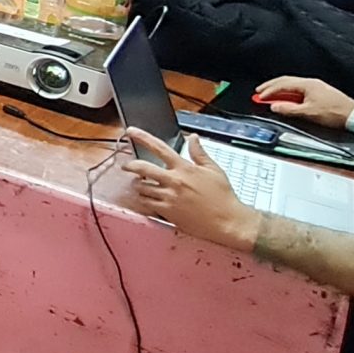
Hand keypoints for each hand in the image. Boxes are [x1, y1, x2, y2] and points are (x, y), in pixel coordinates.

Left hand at [123, 134, 260, 250]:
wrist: (226, 221)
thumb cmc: (222, 196)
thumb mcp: (214, 170)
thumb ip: (199, 153)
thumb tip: (193, 137)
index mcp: (184, 168)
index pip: (159, 147)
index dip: (142, 137)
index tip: (131, 131)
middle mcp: (173, 181)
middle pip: (142, 168)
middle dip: (130, 166)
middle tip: (126, 166)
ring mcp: (168, 197)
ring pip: (142, 187)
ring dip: (138, 185)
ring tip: (141, 184)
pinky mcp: (167, 213)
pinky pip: (146, 204)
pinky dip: (144, 199)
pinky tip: (148, 198)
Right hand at [252, 76, 353, 129]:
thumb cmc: (334, 113)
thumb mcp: (308, 113)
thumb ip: (289, 109)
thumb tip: (275, 106)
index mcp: (307, 84)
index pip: (283, 85)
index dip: (269, 90)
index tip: (259, 96)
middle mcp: (311, 83)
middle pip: (286, 81)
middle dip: (271, 86)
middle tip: (259, 91)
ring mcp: (316, 87)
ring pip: (293, 85)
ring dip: (280, 89)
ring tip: (270, 95)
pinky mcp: (320, 92)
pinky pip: (299, 89)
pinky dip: (289, 93)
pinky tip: (287, 98)